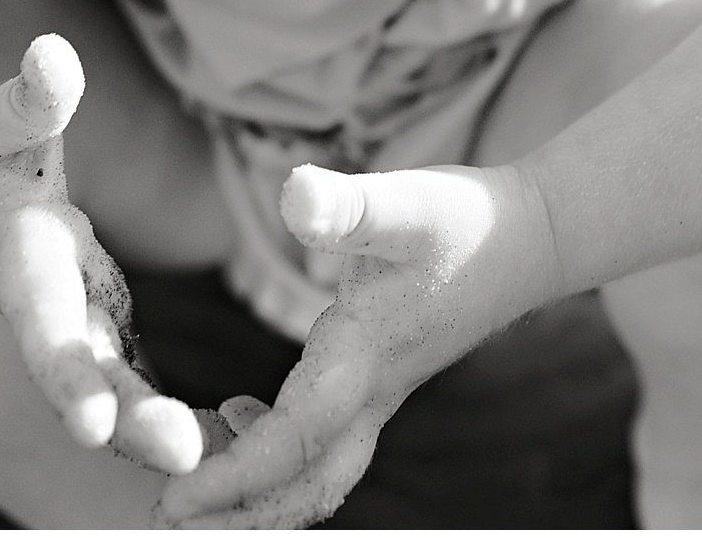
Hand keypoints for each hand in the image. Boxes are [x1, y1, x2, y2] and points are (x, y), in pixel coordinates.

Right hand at [0, 33, 217, 473]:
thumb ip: (26, 100)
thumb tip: (54, 54)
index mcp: (22, 261)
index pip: (44, 328)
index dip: (69, 376)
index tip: (97, 428)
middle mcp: (48, 304)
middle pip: (91, 374)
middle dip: (135, 421)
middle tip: (189, 461)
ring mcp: (73, 316)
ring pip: (119, 383)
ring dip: (161, 425)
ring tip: (230, 459)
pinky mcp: (96, 313)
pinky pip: (133, 372)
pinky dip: (164, 408)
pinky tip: (225, 437)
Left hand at [155, 161, 553, 527]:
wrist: (530, 237)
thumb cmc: (466, 219)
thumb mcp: (405, 203)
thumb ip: (349, 206)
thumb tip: (295, 195)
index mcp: (364, 358)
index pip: (291, 442)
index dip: (231, 478)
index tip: (173, 500)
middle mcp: (370, 390)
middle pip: (304, 487)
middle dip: (240, 513)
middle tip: (171, 512)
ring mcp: (378, 390)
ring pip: (314, 472)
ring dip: (255, 487)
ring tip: (190, 472)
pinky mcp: (380, 376)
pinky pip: (321, 441)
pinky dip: (274, 450)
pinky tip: (238, 415)